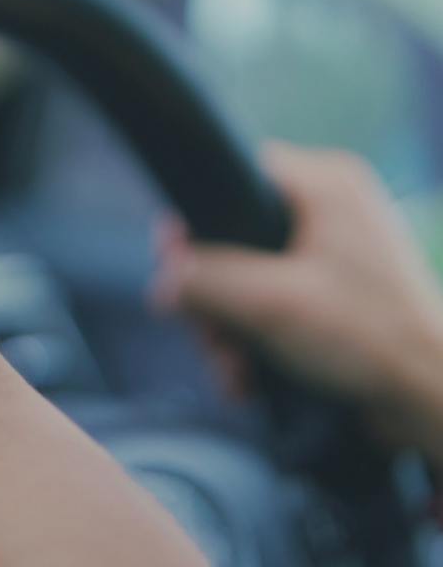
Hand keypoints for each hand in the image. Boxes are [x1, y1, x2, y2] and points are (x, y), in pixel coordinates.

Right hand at [153, 143, 442, 462]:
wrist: (432, 403)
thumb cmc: (370, 339)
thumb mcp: (270, 304)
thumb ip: (204, 283)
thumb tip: (160, 281)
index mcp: (327, 185)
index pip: (237, 173)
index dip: (197, 218)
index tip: (173, 258)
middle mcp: (331, 210)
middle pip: (233, 235)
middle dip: (212, 296)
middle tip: (206, 334)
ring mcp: (333, 254)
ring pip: (247, 277)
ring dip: (228, 328)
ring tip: (231, 369)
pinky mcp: (332, 296)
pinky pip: (270, 303)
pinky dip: (253, 339)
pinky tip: (248, 378)